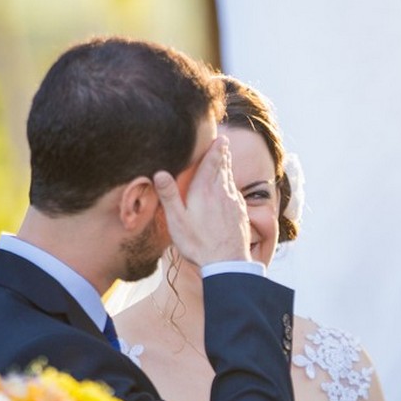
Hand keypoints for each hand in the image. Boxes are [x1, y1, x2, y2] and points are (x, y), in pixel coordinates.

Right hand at [154, 136, 251, 266]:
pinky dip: (232, 185)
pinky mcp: (241, 214)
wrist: (227, 263)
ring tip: (225, 160)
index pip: (212, 162)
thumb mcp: (178, 221)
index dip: (216, 149)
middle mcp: (223, 192)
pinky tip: (229, 190)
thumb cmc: (199, 243)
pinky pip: (236, 193)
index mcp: (206, 190)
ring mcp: (235, 203)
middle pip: (224, 167)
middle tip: (223, 143)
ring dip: (228, 168)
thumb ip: (169, 196)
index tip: (220, 137)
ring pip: (231, 180)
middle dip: (223, 154)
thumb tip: (159, 172)